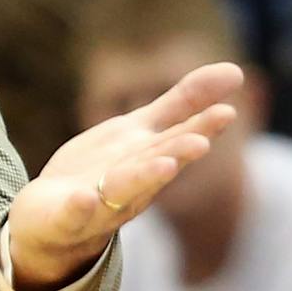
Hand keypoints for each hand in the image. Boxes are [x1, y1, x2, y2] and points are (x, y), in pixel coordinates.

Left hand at [6, 62, 242, 290]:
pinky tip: (83, 197)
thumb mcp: (141, 130)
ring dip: (142, 179)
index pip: (177, 140)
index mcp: (150, 159)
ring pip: (122, 191)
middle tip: (201, 142)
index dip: (200, 128)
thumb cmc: (106, 171)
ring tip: (164, 165)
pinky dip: (78, 208)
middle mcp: (131, 183)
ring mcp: (98, 204)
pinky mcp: (65, 220)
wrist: (55, 221)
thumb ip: (183, 103)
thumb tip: (236, 69)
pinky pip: (72, 215)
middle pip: (156, 166)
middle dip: (177, 154)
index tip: (227, 112)